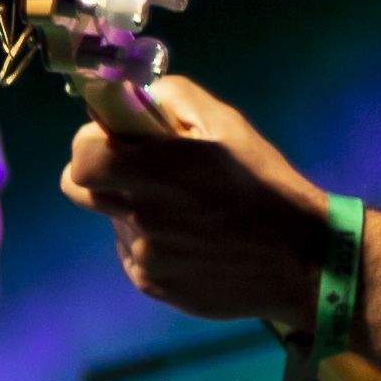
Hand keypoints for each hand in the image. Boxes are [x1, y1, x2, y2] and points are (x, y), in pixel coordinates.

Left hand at [60, 69, 342, 326]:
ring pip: (113, 222)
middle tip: (141, 172)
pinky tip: (194, 240)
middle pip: (80, 189)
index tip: (118, 141)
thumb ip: (173, 98)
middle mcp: (138, 214)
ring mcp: (143, 254)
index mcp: (151, 169)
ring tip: (189, 212)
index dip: (93, 144)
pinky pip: (134, 255)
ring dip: (134, 211)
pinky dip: (152, 243)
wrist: (300, 257)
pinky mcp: (152, 284)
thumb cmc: (263, 183)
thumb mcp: (226, 124)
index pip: (81, 155)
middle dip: (102, 175)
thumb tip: (135, 97)